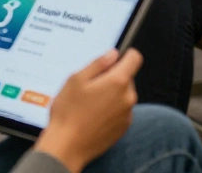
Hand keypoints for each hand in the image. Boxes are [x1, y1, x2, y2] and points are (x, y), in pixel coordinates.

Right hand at [34, 49, 143, 172]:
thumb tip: (112, 54)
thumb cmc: (68, 113)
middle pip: (127, 78)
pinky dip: (112, 110)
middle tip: (92, 86)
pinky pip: (121, 111)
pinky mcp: (124, 127)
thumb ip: (98, 63)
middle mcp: (128, 97)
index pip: (135, 58)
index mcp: (117, 82)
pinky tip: (94, 116)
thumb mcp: (76, 80)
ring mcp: (127, 114)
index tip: (117, 57)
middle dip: (113, 77)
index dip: (126, 54)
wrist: (66, 147)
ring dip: (112, 94)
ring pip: (124, 95)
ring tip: (90, 104)